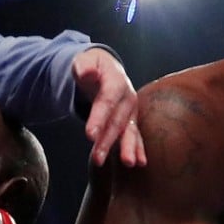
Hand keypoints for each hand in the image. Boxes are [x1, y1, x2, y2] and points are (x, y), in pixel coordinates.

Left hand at [71, 47, 145, 167]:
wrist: (106, 69)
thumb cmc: (92, 66)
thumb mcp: (84, 61)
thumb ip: (84, 66)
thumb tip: (85, 71)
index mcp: (116, 81)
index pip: (106, 102)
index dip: (99, 118)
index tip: (90, 135)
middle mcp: (128, 97)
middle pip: (117, 121)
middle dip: (108, 140)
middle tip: (98, 158)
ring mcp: (131, 110)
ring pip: (128, 131)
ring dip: (127, 148)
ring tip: (128, 163)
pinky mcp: (131, 120)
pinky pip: (135, 135)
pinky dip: (138, 149)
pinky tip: (140, 162)